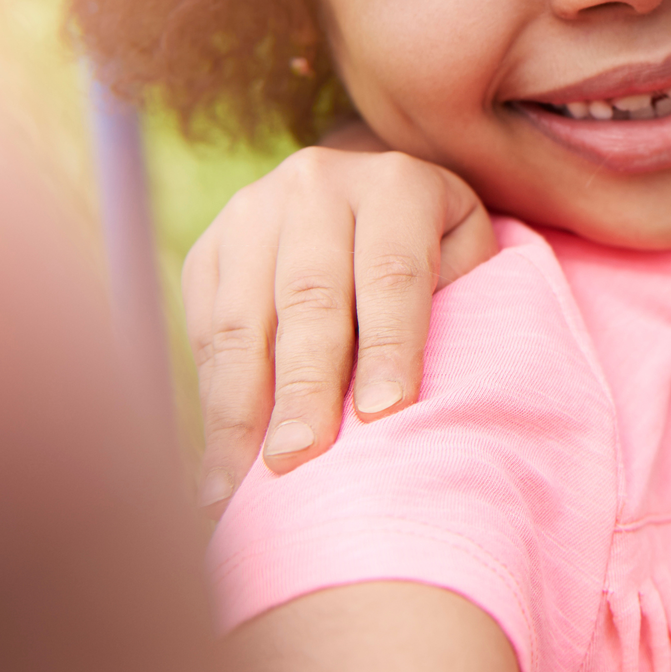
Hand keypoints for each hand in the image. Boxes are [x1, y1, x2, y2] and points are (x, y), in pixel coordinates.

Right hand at [182, 142, 494, 512]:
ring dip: (237, 411)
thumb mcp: (466, 259)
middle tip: (298, 459)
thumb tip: (405, 396)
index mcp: (396, 185)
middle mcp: (318, 185)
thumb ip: (456, 307)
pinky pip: (204, 334)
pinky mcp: (208, 249)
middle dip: (303, 386)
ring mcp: (252, 212)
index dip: (388, 345)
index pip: (393, 272)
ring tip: (234, 487)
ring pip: (243, 320)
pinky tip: (215, 464)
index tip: (383, 416)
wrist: (365, 198)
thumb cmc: (436, 254)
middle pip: (310, 298)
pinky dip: (210, 404)